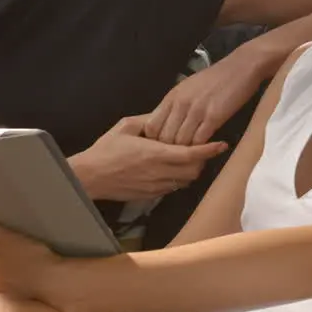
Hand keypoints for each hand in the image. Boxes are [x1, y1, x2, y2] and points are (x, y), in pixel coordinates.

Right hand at [71, 116, 227, 201]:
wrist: (90, 177)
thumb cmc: (106, 150)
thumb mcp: (125, 127)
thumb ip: (147, 120)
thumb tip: (163, 115)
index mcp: (155, 153)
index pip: (191, 154)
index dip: (208, 150)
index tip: (222, 144)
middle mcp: (159, 172)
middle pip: (194, 171)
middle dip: (201, 161)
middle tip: (200, 150)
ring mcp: (156, 187)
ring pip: (185, 182)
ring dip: (190, 171)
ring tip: (185, 160)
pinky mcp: (151, 196)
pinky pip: (173, 188)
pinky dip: (177, 179)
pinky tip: (169, 170)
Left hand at [144, 54, 263, 145]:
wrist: (239, 68)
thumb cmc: (213, 79)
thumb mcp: (186, 88)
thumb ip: (174, 105)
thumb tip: (165, 125)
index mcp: (172, 97)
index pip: (152, 126)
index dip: (155, 140)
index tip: (163, 146)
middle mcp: (181, 104)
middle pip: (165, 138)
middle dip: (170, 149)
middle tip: (179, 155)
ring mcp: (197, 110)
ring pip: (181, 142)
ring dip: (187, 151)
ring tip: (193, 154)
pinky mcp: (214, 117)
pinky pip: (200, 141)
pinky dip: (201, 148)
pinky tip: (206, 149)